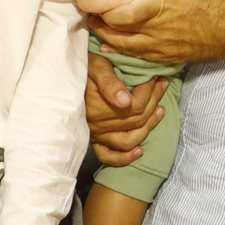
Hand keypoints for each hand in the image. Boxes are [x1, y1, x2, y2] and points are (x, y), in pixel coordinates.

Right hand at [85, 50, 166, 165]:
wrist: (62, 75)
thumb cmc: (81, 67)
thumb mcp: (95, 67)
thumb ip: (109, 83)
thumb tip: (126, 101)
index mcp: (97, 107)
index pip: (134, 105)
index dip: (149, 91)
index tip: (156, 78)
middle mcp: (96, 125)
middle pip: (135, 120)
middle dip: (153, 101)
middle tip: (162, 85)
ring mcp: (95, 134)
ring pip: (128, 139)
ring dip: (148, 127)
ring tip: (160, 110)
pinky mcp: (93, 140)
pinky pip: (108, 156)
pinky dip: (124, 157)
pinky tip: (139, 151)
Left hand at [93, 0, 224, 64]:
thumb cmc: (214, 1)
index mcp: (157, 8)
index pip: (119, 15)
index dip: (102, 11)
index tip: (92, 2)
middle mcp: (154, 31)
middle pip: (116, 32)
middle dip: (100, 24)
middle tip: (90, 14)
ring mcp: (160, 47)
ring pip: (125, 47)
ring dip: (109, 38)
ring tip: (98, 28)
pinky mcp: (167, 57)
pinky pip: (139, 57)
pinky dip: (124, 50)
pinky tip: (116, 46)